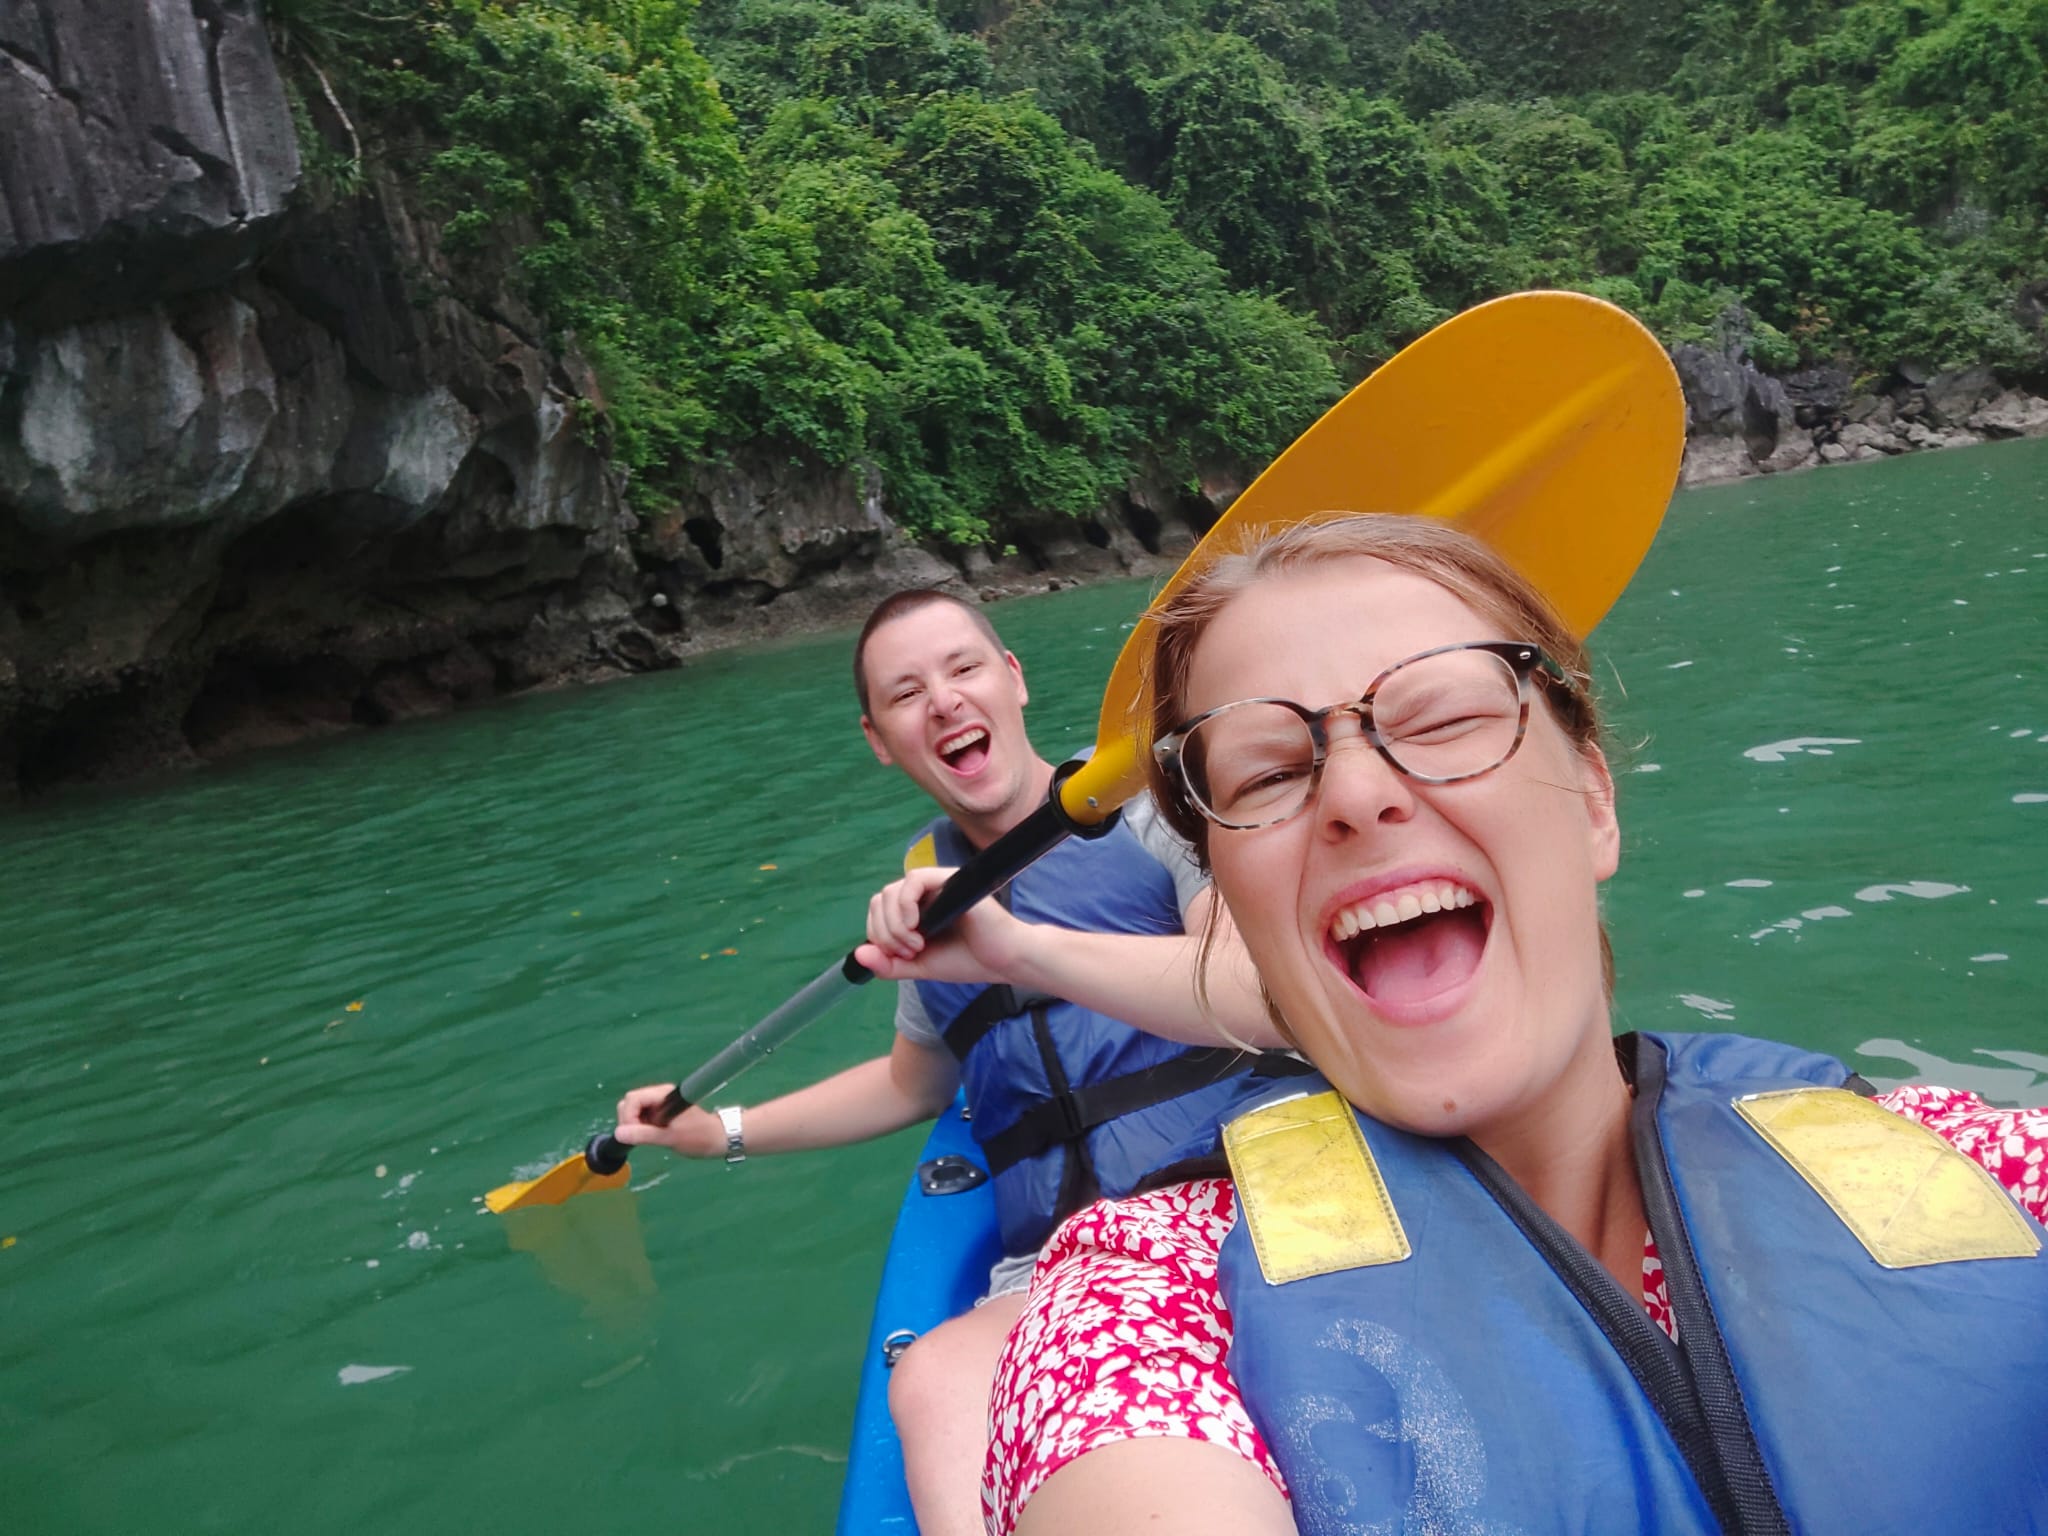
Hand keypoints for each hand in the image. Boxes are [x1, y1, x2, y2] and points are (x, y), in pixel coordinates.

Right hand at [613, 1083, 723, 1157]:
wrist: (719, 1138)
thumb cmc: (699, 1137)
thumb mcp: (670, 1138)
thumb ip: (644, 1135)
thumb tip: (618, 1134)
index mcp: (663, 1095)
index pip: (632, 1099)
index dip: (628, 1117)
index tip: (635, 1134)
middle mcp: (659, 1095)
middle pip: (630, 1102)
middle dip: (629, 1120)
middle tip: (640, 1137)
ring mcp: (660, 1104)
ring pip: (635, 1110)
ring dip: (635, 1124)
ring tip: (647, 1138)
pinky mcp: (662, 1113)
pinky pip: (643, 1116)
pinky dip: (641, 1126)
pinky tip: (651, 1136)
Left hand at [855, 865, 1029, 983]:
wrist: (1003, 961)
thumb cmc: (967, 961)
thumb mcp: (919, 967)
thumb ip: (889, 964)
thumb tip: (858, 955)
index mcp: (915, 909)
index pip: (878, 911)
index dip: (879, 935)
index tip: (901, 956)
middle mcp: (923, 893)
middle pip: (880, 900)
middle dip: (885, 932)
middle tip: (910, 952)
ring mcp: (935, 884)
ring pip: (892, 891)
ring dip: (895, 925)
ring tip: (917, 945)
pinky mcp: (949, 879)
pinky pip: (913, 880)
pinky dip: (905, 906)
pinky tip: (917, 927)